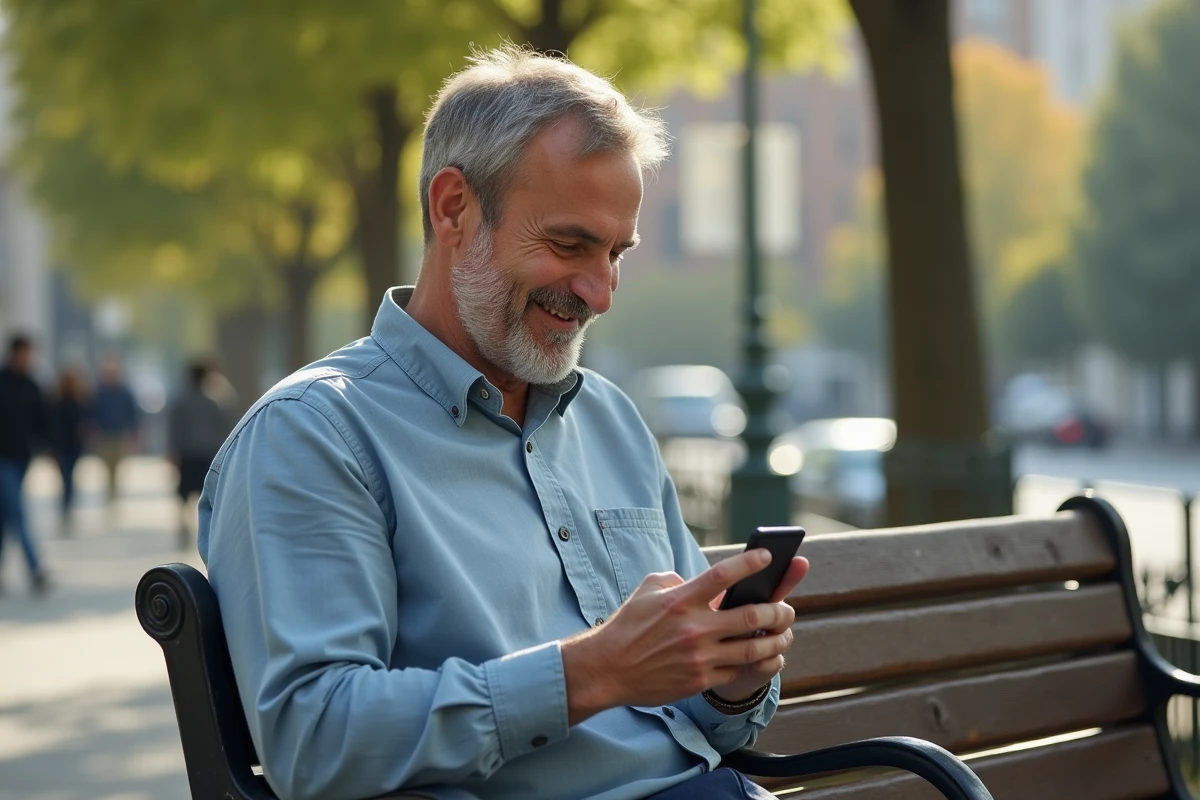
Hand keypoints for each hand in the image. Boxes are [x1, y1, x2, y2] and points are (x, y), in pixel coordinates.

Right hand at [561, 549, 808, 724]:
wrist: (608, 669)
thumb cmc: (628, 625)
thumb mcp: (648, 590)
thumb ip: (678, 580)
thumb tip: (701, 581)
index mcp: (681, 600)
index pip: (723, 575)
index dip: (750, 563)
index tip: (768, 556)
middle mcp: (694, 628)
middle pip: (751, 616)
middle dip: (778, 611)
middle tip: (787, 609)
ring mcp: (699, 657)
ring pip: (753, 648)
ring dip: (776, 640)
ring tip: (784, 634)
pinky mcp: (699, 680)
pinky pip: (736, 671)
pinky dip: (750, 663)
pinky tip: (759, 656)